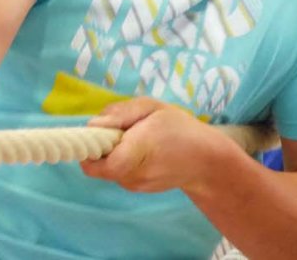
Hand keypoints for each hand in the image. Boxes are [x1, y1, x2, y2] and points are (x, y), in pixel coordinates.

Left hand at [81, 98, 218, 193]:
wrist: (207, 161)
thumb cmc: (180, 128)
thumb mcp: (152, 107)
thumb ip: (120, 113)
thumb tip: (93, 124)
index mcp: (136, 152)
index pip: (96, 164)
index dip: (89, 148)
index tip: (97, 132)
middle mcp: (133, 175)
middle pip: (98, 165)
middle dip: (101, 146)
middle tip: (121, 130)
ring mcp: (136, 186)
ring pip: (107, 168)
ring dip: (113, 153)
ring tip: (136, 138)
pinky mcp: (138, 188)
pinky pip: (119, 172)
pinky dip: (122, 160)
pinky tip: (142, 150)